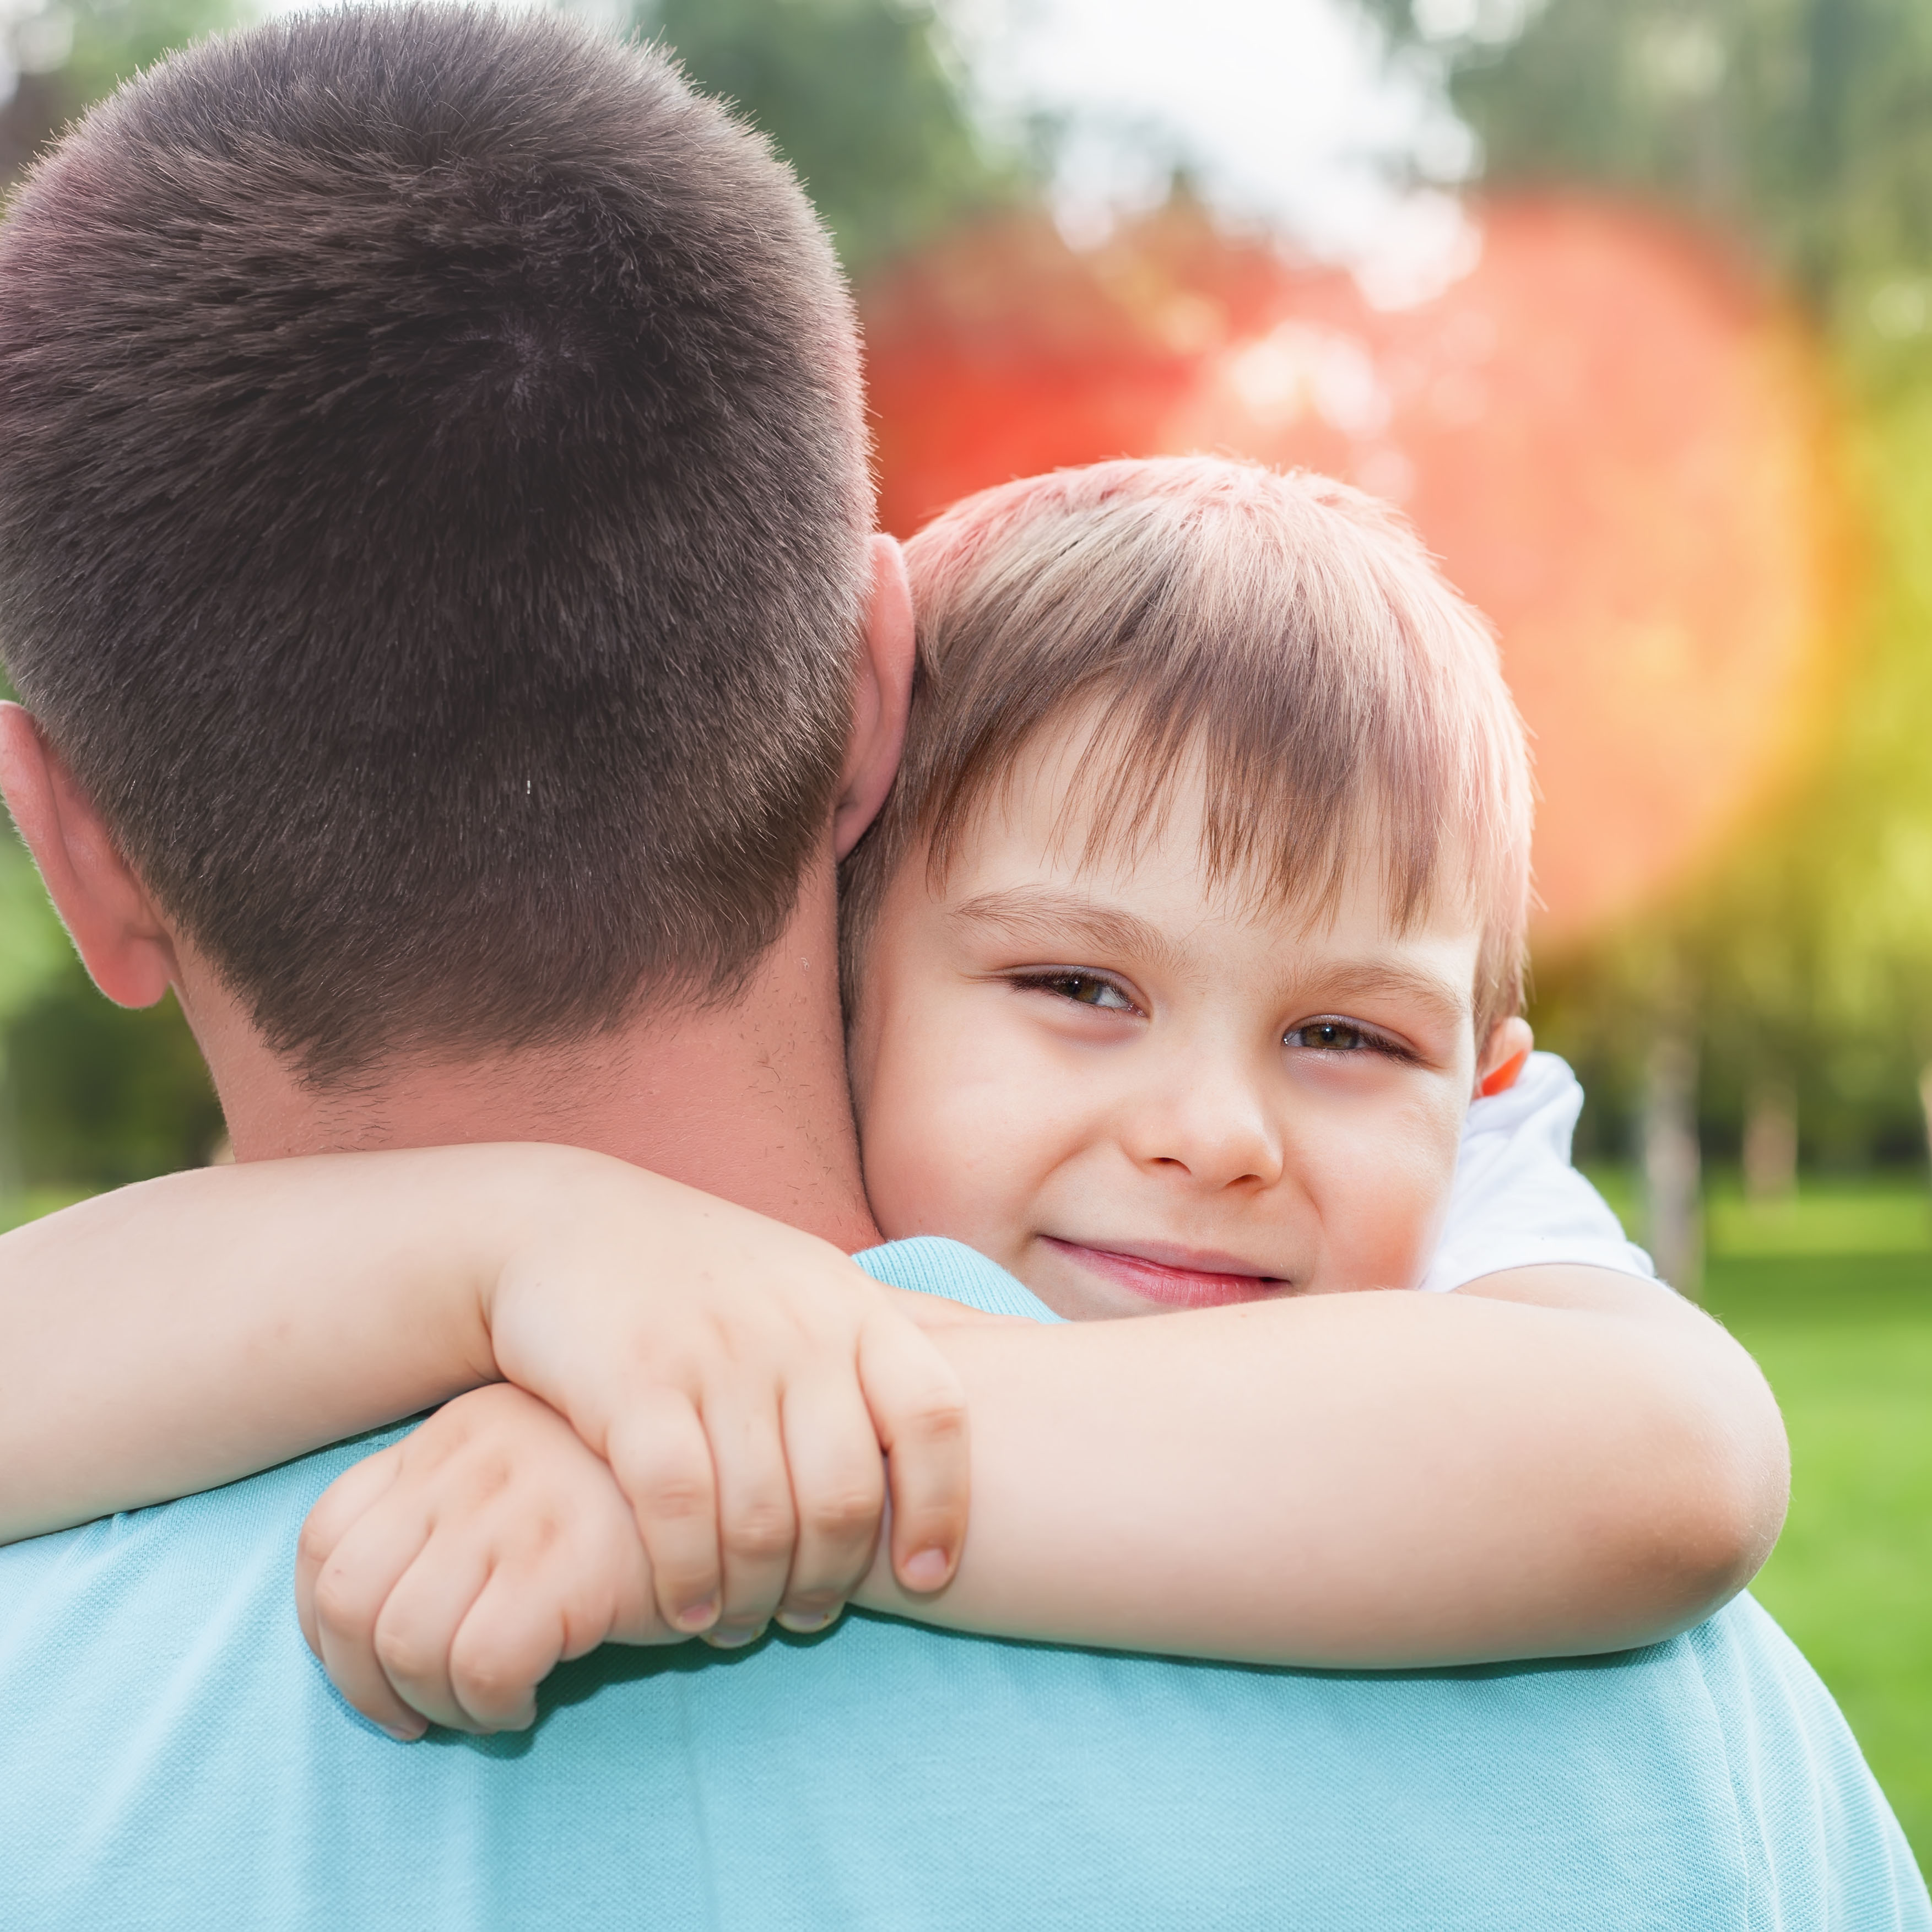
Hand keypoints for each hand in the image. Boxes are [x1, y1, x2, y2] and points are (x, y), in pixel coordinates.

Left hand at [297, 1384, 667, 1737]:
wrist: (745, 1466)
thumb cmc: (631, 1489)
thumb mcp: (527, 1471)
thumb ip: (456, 1511)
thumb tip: (374, 1628)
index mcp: (449, 1436)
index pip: (324, 1534)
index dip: (321, 1626)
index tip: (367, 1672)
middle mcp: (469, 1463)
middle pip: (349, 1598)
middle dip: (361, 1686)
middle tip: (413, 1721)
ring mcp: (516, 1508)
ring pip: (406, 1642)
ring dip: (433, 1705)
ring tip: (483, 1711)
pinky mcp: (568, 1561)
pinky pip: (481, 1665)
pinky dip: (488, 1708)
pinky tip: (528, 1704)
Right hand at [481, 1167, 971, 1646]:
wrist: (560, 1223)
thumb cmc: (701, 1274)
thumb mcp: (805, 1283)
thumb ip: (872, 1348)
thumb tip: (985, 1412)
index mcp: (851, 1305)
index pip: (934, 1414)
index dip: (943, 1506)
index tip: (928, 1575)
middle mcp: (795, 1329)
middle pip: (846, 1494)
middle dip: (831, 1578)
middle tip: (808, 1616)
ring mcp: (715, 1355)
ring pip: (763, 1519)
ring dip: (757, 1596)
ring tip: (743, 1624)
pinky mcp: (634, 1384)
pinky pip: (680, 1509)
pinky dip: (689, 1576)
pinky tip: (686, 1607)